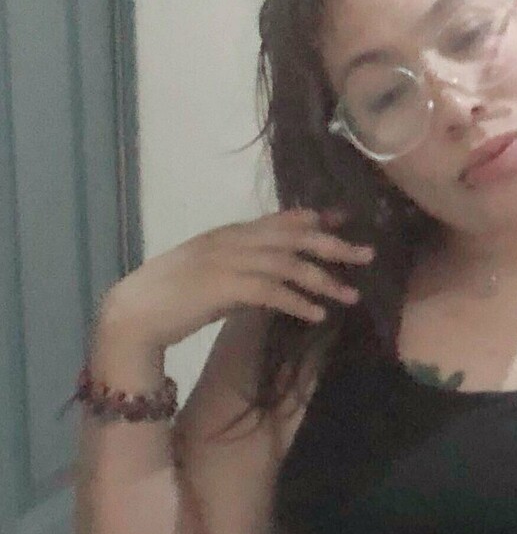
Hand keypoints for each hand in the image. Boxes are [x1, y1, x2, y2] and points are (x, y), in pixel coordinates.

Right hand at [100, 207, 375, 350]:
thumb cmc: (171, 299)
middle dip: (334, 244)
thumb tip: (274, 279)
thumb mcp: (211, 274)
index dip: (317, 218)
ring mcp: (227, 262)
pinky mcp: (223, 287)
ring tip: (351, 295)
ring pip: (289, 264)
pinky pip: (271, 291)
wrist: (132, 314)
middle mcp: (232, 241)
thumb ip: (242, 269)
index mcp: (229, 234)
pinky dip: (298, 302)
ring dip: (324, 280)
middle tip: (367, 254)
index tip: (346, 220)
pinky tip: (318, 315)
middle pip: (294, 236)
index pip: (281, 219)